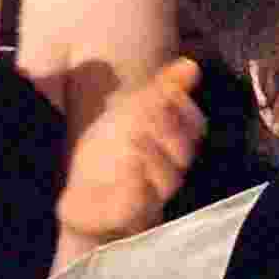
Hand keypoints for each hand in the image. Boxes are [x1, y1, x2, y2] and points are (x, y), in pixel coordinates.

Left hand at [57, 56, 205, 241]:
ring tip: (136, 138)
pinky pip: (139, 202)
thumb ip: (162, 89)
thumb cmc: (111, 154)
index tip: (166, 92)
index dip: (184, 108)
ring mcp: (151, 196)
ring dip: (154, 155)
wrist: (84, 198)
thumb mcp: (131, 113)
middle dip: (169, 130)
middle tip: (150, 111)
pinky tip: (129, 165)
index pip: (194, 126)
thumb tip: (191, 64)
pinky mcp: (127, 214)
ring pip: (167, 179)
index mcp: (172, 147)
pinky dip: (136, 183)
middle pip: (183, 152)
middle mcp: (168, 172)